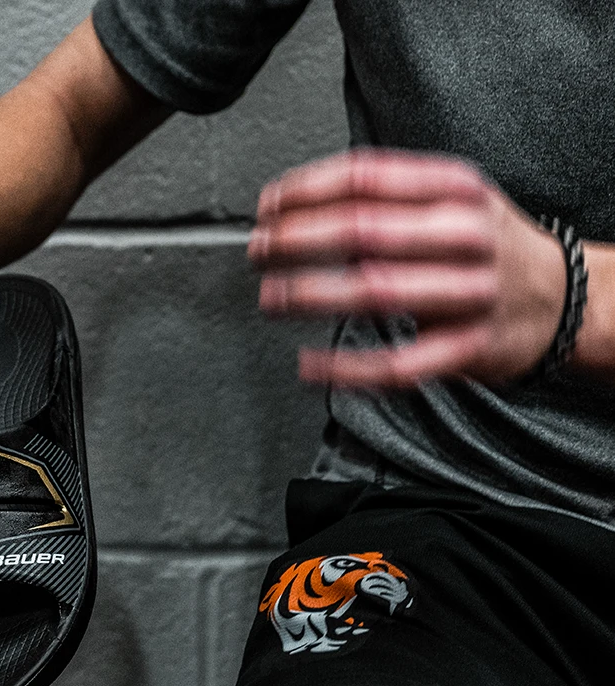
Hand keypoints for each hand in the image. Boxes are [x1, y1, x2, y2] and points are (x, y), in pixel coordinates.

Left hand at [249, 148, 566, 388]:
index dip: (306, 192)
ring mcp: (470, 294)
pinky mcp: (467, 348)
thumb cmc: (486, 249)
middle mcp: (466, 236)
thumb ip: (389, 198)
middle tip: (259, 252)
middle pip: (365, 231)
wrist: (565, 301)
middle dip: (298, 242)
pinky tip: (309, 365)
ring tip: (271, 297)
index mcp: (456, 189)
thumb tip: (298, 205)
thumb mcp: (454, 200)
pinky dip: (344, 368)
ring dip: (311, 295)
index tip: (267, 207)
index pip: (368, 178)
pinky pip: (395, 364)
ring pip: (376, 292)